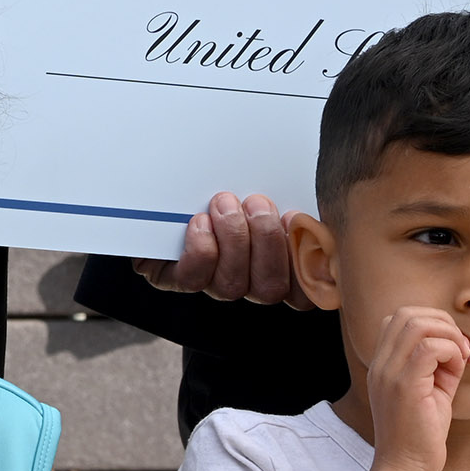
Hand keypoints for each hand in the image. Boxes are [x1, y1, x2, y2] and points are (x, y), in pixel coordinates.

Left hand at [131, 191, 310, 306]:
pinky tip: (199, 222)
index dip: (309, 266)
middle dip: (268, 241)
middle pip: (271, 288)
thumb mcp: (255, 182)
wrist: (160, 181)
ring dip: (233, 240)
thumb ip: (284, 193)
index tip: (298, 222)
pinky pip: (192, 279)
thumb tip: (306, 195)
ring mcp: (211, 282)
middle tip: (257, 203)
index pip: (304, 290)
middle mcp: (246, 281)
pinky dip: (201, 250)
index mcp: (276, 264)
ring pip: (233, 285)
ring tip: (224, 203)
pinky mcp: (175, 276)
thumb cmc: (220, 180)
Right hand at [360, 307, 467, 470]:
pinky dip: (451, 351)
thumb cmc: (420, 434)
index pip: (397, 317)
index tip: (450, 345)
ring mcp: (389, 372)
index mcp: (382, 363)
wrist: (407, 468)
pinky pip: (430, 347)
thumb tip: (456, 343)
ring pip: (417, 324)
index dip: (429, 320)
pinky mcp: (405, 385)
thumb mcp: (428, 391)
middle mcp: (380, 363)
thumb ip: (436, 365)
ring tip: (459, 357)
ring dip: (448, 335)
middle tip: (459, 346)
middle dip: (441, 321)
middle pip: (406, 313)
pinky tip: (456, 370)